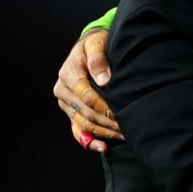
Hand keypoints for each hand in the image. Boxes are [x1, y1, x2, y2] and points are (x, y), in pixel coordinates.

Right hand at [52, 29, 122, 152]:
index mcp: (68, 74)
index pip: (87, 95)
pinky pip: (77, 130)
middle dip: (108, 121)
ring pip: (84, 123)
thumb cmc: (96, 44)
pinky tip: (104, 147)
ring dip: (103, 132)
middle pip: (86, 112)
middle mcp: (63, 90)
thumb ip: (98, 58)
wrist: (89, 47)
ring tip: (124, 135)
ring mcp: (66, 103)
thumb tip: (104, 79)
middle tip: (129, 127)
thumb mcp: (97, 43)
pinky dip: (90, 141)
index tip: (122, 112)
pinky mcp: (70, 111)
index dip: (104, 106)